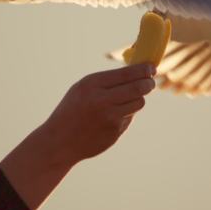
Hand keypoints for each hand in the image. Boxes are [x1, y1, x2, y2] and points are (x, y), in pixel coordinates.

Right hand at [0, 64, 155, 209]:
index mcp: (92, 85)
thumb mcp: (82, 89)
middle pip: (139, 88)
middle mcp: (102, 100)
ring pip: (139, 102)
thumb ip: (106, 81)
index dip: (143, 70)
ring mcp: (110, 117)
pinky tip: (110, 118)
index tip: (151, 68)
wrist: (59, 141)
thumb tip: (136, 73)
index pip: (126, 73)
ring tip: (127, 99)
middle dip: (148, 83)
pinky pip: (129, 117)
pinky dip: (125, 115)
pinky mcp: (115, 132)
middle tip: (151, 81)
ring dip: (138, 99)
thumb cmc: (72, 110)